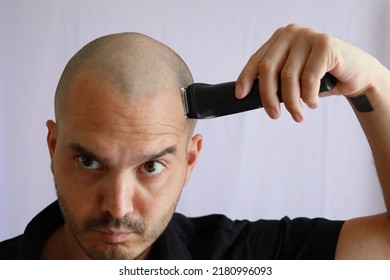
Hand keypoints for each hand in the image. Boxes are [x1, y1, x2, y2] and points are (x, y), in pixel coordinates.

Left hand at [235, 24, 381, 121]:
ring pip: (288, 76)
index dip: (246, 78)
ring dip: (291, 102)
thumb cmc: (322, 77)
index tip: (241, 95)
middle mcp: (291, 34)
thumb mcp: (294, 77)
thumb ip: (276, 80)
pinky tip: (312, 104)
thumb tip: (251, 96)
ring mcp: (308, 36)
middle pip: (268, 69)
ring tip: (298, 115)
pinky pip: (308, 78)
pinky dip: (308, 97)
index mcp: (279, 39)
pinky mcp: (325, 45)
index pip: (256, 60)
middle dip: (268, 96)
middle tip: (274, 115)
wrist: (357, 74)